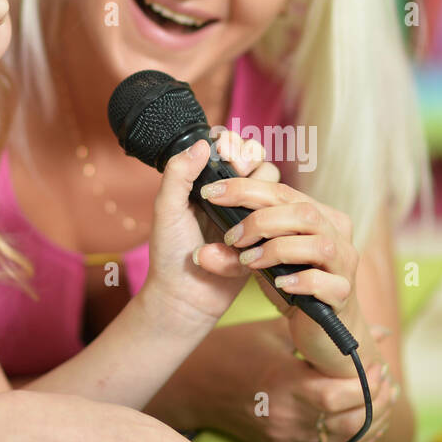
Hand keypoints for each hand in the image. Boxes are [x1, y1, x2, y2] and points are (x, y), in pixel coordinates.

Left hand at [139, 130, 280, 332]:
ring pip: (275, 196)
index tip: (227, 153)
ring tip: (226, 225)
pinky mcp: (264, 243)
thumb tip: (203, 143)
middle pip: (264, 167)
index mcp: (212, 184)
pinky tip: (226, 253)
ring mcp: (252, 220)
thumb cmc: (171, 253)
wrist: (184, 299)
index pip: (236, 151)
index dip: (238, 147)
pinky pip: (273, 230)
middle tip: (235, 176)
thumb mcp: (167, 210)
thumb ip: (179, 174)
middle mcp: (235, 198)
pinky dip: (251, 238)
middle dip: (253, 166)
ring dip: (250, 201)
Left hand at [191, 173, 363, 373]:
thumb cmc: (289, 286)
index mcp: (318, 215)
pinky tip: (280, 285)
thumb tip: (203, 241)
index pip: (282, 191)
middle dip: (260, 220)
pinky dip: (299, 280)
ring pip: (319, 245)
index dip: (245, 189)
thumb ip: (242, 241)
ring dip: (278, 250)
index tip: (211, 192)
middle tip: (231, 237)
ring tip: (249, 261)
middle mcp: (335, 233)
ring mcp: (343, 264)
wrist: (317, 329)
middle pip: (304, 212)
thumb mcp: (263, 256)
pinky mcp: (342, 294)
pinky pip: (325, 282)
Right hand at [206, 319, 398, 441]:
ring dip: (373, 423)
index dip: (367, 384)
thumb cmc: (234, 350)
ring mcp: (286, 440)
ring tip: (385, 399)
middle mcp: (286, 418)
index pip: (337, 396)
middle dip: (377, 402)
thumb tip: (376, 331)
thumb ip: (327, 331)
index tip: (378, 365)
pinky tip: (368, 425)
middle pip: (348, 423)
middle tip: (387, 381)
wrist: (196, 386)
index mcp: (283, 384)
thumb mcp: (277, 331)